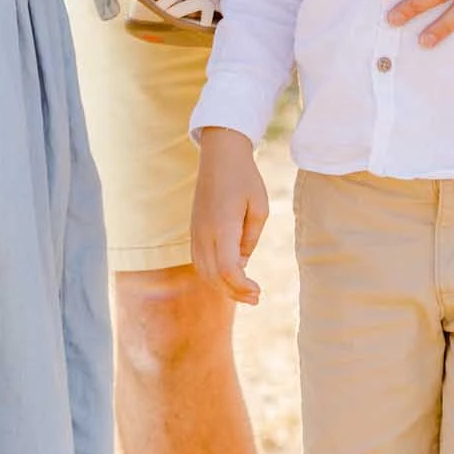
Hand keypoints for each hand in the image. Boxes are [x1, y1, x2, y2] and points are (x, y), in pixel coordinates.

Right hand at [191, 130, 267, 303]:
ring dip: (223, 287)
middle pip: (214, 277)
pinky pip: (199, 261)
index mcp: (222, 226)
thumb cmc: (245, 178)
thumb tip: (242, 263)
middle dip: (235, 293)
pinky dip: (213, 275)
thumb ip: (251, 239)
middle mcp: (204, 233)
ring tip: (245, 292)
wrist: (220, 156)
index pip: (227, 269)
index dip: (242, 287)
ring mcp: (196, 232)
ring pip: (204, 272)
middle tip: (256, 298)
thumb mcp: (259, 207)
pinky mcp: (194, 230)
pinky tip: (229, 277)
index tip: (258, 291)